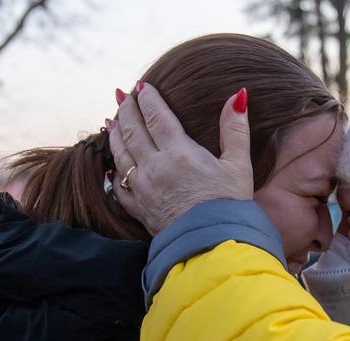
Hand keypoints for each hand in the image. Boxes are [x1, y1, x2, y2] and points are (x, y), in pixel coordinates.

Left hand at [107, 83, 253, 234]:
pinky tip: (110, 165)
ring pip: (120, 155)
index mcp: (179, 152)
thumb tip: (238, 96)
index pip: (156, 116)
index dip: (148, 98)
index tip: (142, 86)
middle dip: (127, 110)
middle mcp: (155, 166)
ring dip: (115, 134)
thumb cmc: (230, 206)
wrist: (213, 246)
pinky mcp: (139, 209)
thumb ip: (235, 129)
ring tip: (112, 120)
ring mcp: (143, 188)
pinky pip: (118, 186)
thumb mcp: (239, 165)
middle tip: (123, 96)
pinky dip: (112, 172)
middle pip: (133, 131)